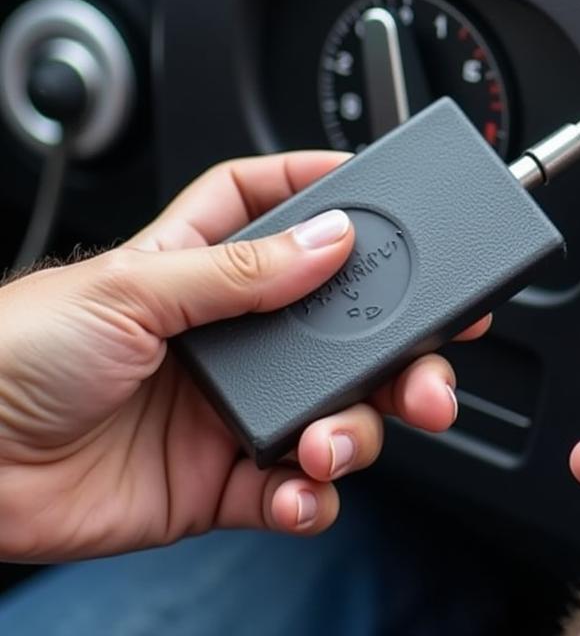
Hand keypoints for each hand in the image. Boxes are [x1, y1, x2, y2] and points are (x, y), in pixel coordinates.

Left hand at [0, 152, 488, 562]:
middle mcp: (227, 335)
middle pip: (339, 323)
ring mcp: (228, 408)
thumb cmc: (14, 352)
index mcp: (200, 268)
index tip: (383, 189)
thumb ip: (238, 270)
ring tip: (333, 443)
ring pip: (333, 410)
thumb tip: (331, 239)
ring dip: (356, 430)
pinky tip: (296, 491)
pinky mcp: (219, 480)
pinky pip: (292, 488)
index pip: (273, 207)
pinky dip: (309, 497)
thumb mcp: (131, 289)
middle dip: (394, 343)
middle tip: (432, 362)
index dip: (325, 188)